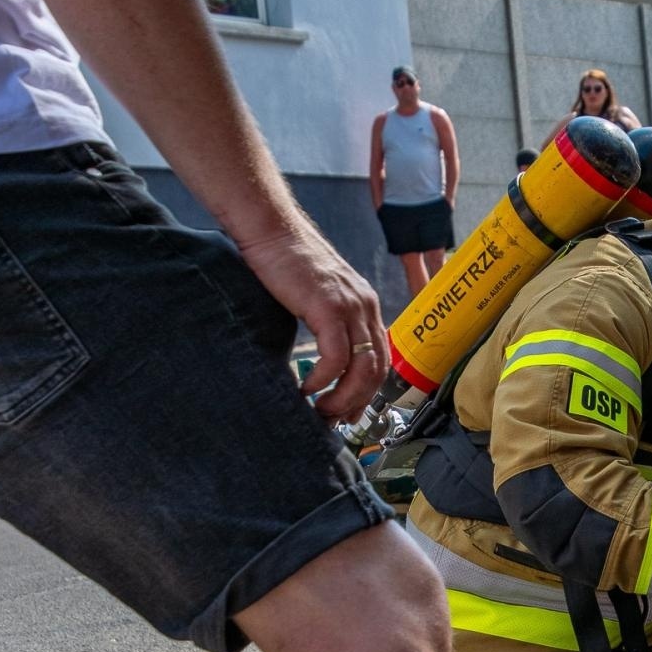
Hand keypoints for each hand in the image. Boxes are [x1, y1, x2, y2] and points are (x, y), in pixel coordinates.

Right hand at [236, 223, 386, 424]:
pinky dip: (324, 379)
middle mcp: (366, 307)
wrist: (270, 229)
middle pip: (378, 370)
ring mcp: (350, 306)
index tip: (350, 413)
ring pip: (362, 368)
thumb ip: (326, 325)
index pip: (382, 360)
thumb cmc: (285, 263)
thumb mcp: (316, 298)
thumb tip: (321, 362)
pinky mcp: (329, 306)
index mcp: (366, 307)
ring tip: (319, 410)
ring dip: (342, 398)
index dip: (368, 392)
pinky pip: (336, 356)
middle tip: (333, 421)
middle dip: (357, 403)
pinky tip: (307, 387)